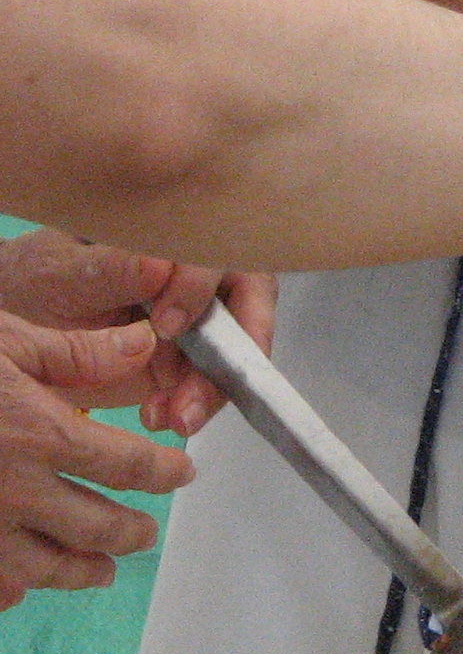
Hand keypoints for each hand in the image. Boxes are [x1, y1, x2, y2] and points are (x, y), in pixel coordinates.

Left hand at [0, 229, 276, 435]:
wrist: (16, 337)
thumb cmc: (31, 288)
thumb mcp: (58, 276)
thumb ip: (108, 271)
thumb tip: (160, 263)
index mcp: (164, 237)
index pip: (210, 251)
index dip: (200, 288)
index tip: (169, 324)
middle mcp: (191, 273)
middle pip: (247, 302)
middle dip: (233, 350)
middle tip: (198, 383)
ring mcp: (195, 318)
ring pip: (236, 350)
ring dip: (214, 387)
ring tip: (177, 416)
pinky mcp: (190, 359)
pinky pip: (213, 383)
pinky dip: (195, 404)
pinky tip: (163, 416)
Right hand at [0, 312, 196, 607]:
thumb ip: (72, 352)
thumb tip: (142, 346)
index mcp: (39, 434)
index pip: (129, 467)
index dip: (164, 473)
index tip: (181, 473)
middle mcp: (14, 491)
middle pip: (99, 529)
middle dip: (131, 533)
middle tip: (145, 532)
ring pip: (48, 569)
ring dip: (82, 571)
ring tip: (100, 568)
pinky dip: (9, 592)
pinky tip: (18, 587)